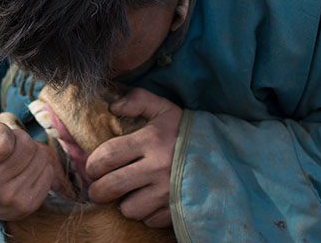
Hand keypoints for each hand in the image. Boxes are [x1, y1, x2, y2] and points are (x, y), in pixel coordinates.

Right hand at [0, 88, 56, 228]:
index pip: (3, 139)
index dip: (0, 131)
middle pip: (26, 146)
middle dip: (17, 139)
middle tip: (4, 147)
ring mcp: (7, 200)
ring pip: (40, 156)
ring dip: (30, 151)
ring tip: (12, 157)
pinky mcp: (26, 206)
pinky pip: (48, 171)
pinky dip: (38, 166)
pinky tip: (21, 170)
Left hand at [86, 87, 181, 227]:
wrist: (226, 154)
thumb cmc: (186, 131)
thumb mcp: (164, 109)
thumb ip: (138, 100)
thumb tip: (112, 106)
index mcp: (151, 140)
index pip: (108, 155)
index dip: (93, 164)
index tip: (93, 168)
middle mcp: (158, 167)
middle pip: (111, 187)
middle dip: (97, 191)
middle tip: (99, 188)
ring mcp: (168, 191)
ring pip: (128, 209)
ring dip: (125, 203)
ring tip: (130, 193)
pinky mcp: (178, 209)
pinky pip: (149, 220)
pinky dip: (146, 214)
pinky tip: (151, 200)